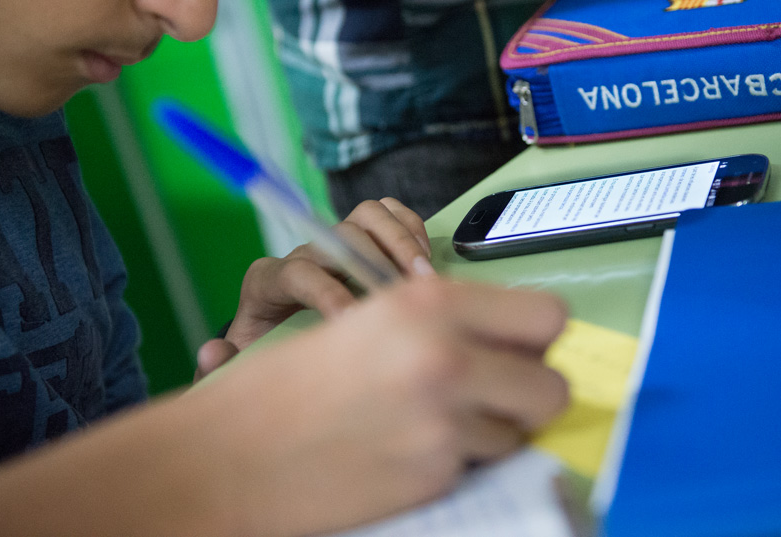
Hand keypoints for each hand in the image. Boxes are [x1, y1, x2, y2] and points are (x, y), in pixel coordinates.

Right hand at [193, 279, 569, 536]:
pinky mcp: (433, 478)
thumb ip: (447, 323)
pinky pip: (481, 467)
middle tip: (494, 396)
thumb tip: (520, 343)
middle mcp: (446, 356)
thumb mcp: (372, 322)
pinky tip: (412, 452)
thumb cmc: (291, 384)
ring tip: (439, 425)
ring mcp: (443, 423)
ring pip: (521, 433)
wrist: (227, 455)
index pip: (547, 316)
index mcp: (428, 302)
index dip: (535, 339)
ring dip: (493, 432)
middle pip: (553, 384)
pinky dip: (459, 463)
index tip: (515, 351)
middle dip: (530, 393)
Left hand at [195, 197, 433, 380]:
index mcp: (269, 282)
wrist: (283, 339)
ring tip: (424, 278)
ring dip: (400, 242)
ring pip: (367, 215)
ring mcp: (336, 240)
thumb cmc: (268, 354)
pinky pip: (389, 212)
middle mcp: (304, 252)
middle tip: (403, 297)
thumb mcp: (243, 365)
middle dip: (374, 263)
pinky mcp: (364, 236)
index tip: (356, 321)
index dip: (328, 292)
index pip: (299, 273)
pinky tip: (427, 264)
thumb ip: (226, 363)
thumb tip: (213, 352)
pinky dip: (412, 228)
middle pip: (339, 237)